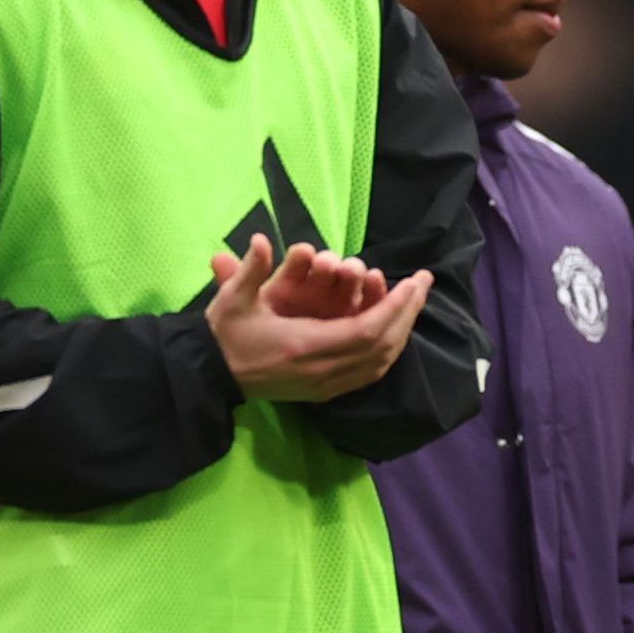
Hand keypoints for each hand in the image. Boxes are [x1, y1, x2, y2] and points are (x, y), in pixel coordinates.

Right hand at [208, 231, 433, 399]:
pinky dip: (387, 351)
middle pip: (382, 346)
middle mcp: (322, 371)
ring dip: (401, 331)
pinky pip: (369, 374)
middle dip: (407, 313)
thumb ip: (249, 270)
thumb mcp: (231, 300)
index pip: (367, 329)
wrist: (211, 378)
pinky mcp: (325, 393)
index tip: (413, 282)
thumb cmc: (224, 336)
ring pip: (380, 363)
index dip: (395, 306)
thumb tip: (261, 239)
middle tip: (423, 284)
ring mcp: (326, 387)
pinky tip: (395, 331)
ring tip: (413, 303)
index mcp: (305, 346)